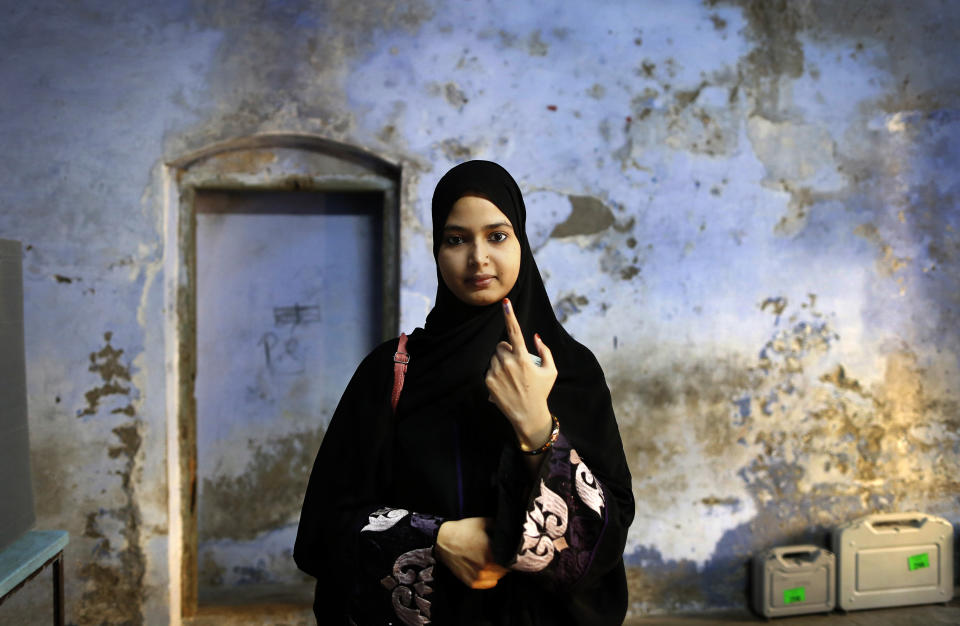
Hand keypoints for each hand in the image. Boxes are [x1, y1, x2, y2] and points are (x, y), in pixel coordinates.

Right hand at [435, 517, 508, 588]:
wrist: (443, 540)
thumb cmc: (464, 530)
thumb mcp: (484, 522)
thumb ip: (500, 528)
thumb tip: (513, 531)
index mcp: (490, 552)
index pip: (511, 559)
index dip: (512, 555)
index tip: (510, 551)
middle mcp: (485, 566)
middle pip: (506, 569)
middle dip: (505, 561)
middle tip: (500, 554)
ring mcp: (478, 576)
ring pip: (498, 577)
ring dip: (498, 570)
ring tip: (492, 560)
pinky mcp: (471, 582)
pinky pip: (489, 583)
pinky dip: (490, 577)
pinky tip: (486, 568)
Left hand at [485, 298, 557, 449]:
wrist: (528, 415)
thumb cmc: (541, 392)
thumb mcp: (550, 371)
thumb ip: (545, 351)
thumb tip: (535, 337)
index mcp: (523, 358)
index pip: (514, 331)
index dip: (509, 315)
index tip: (505, 302)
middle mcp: (508, 363)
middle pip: (501, 345)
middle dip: (506, 350)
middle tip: (515, 363)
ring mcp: (496, 372)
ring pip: (494, 357)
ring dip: (501, 362)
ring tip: (511, 377)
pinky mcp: (488, 381)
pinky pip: (489, 369)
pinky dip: (496, 373)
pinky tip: (505, 384)